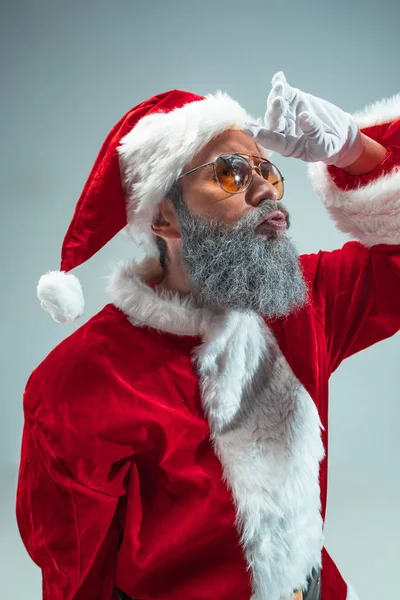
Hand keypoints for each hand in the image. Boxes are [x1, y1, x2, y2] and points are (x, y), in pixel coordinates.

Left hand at [245, 72, 362, 166]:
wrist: (339, 133)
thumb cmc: (328, 145)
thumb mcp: (323, 146)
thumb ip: (314, 134)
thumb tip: (304, 117)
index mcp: (286, 145)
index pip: (270, 141)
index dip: (259, 135)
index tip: (248, 129)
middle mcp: (282, 129)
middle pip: (273, 120)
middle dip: (274, 110)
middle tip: (279, 102)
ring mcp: (287, 112)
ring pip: (276, 104)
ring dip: (276, 95)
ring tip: (281, 86)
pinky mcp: (294, 99)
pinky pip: (284, 91)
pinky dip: (280, 83)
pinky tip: (279, 77)